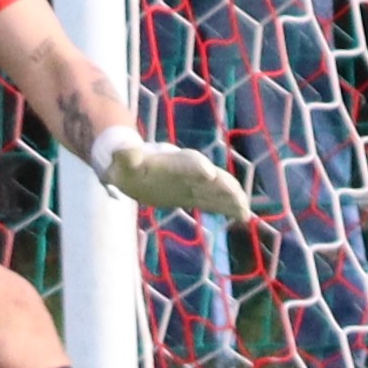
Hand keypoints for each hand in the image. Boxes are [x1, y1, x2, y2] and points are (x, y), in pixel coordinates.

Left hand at [101, 138, 252, 221]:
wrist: (134, 167)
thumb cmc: (126, 165)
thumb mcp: (121, 161)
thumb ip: (124, 155)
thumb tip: (124, 150)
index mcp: (170, 163)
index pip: (185, 163)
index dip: (195, 167)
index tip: (207, 172)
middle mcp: (187, 171)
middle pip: (209, 177)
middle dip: (223, 186)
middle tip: (238, 197)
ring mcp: (194, 183)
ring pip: (218, 189)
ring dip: (232, 199)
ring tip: (245, 212)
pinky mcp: (195, 195)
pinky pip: (215, 201)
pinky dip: (229, 207)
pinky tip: (243, 217)